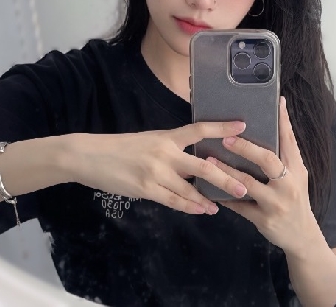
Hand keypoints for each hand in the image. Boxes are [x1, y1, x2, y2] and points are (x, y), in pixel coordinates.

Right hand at [69, 121, 249, 215]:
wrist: (91, 156)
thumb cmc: (122, 147)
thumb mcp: (149, 140)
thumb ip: (171, 149)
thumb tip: (193, 161)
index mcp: (166, 136)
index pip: (199, 129)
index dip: (221, 128)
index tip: (242, 126)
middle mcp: (165, 153)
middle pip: (202, 166)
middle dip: (225, 177)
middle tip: (244, 185)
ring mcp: (156, 173)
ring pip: (190, 189)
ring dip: (208, 198)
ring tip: (225, 203)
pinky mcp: (146, 189)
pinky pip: (173, 201)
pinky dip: (190, 206)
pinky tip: (202, 209)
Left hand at [205, 97, 317, 253]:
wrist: (302, 236)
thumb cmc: (296, 197)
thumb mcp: (297, 174)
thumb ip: (286, 151)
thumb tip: (278, 114)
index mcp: (296, 168)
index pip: (289, 140)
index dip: (282, 121)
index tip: (274, 102)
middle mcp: (288, 184)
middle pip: (267, 160)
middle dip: (246, 148)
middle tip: (226, 138)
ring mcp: (275, 203)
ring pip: (248, 184)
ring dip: (227, 171)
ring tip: (210, 160)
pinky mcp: (263, 220)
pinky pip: (240, 206)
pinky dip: (225, 197)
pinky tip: (210, 188)